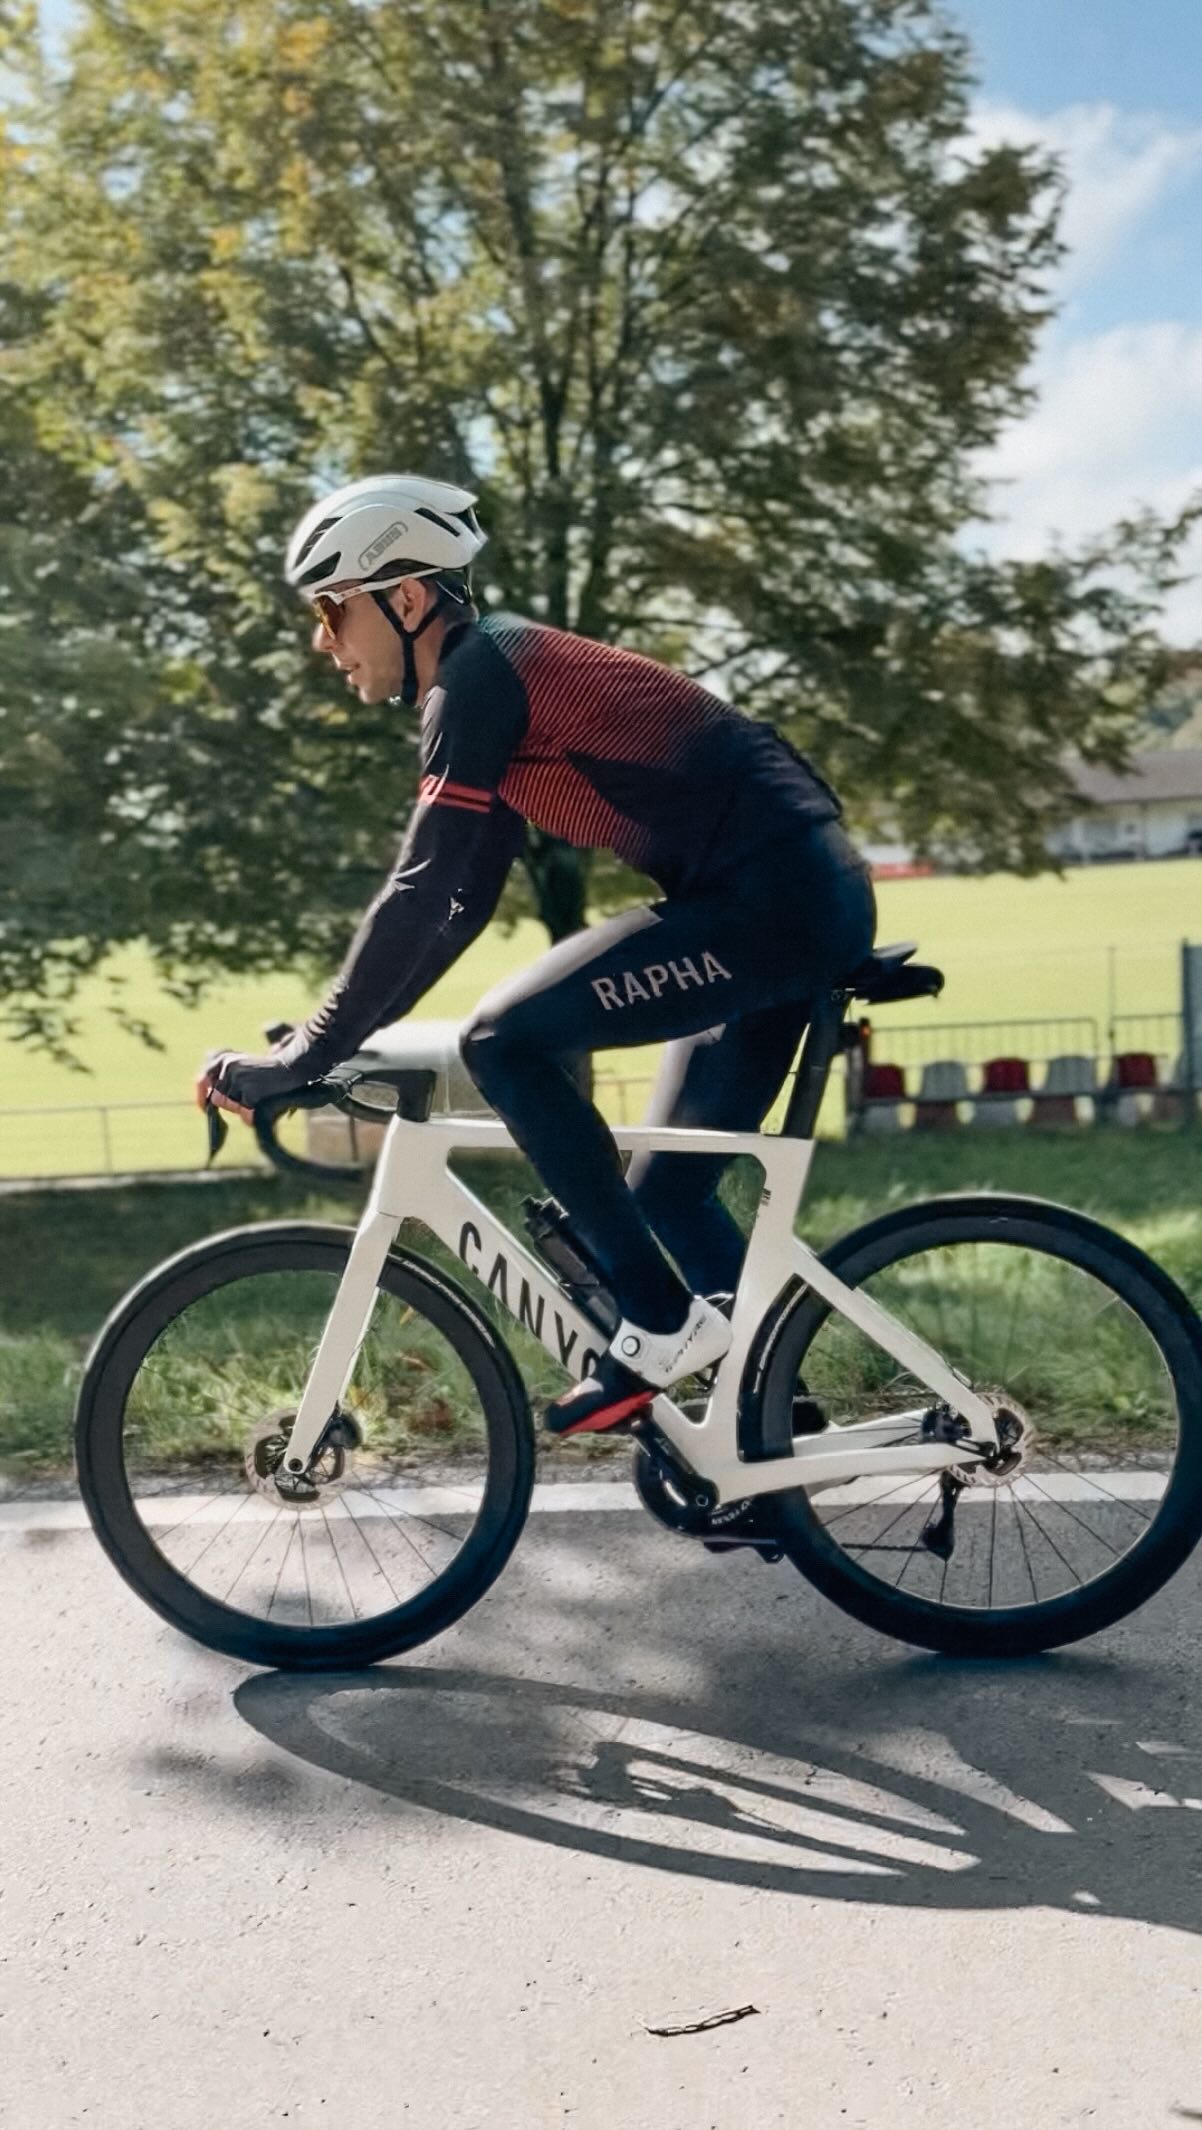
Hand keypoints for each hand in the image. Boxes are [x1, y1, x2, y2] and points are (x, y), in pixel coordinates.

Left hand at [194, 1048, 315, 1125]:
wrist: (295, 1068)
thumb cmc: (271, 1072)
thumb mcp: (245, 1066)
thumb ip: (226, 1077)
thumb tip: (209, 1098)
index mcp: (225, 1059)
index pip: (202, 1079)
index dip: (201, 1095)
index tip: (204, 1107)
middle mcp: (228, 1067)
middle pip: (218, 1098)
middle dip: (232, 1103)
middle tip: (252, 1096)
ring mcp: (239, 1080)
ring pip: (233, 1107)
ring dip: (245, 1109)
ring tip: (262, 1096)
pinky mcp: (250, 1094)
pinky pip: (246, 1116)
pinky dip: (255, 1116)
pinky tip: (267, 1103)